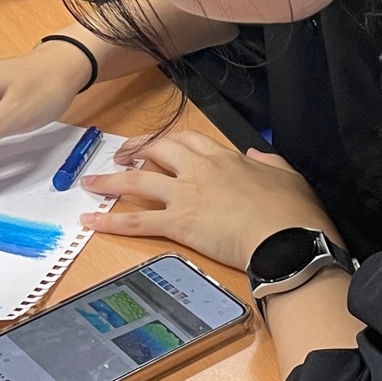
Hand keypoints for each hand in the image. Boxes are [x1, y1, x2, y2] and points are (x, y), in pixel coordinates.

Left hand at [82, 132, 340, 270]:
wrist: (286, 241)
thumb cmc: (292, 213)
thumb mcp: (288, 176)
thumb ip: (268, 163)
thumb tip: (255, 157)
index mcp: (224, 157)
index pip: (186, 139)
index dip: (167, 140)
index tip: (157, 144)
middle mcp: (199, 170)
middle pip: (157, 150)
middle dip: (135, 150)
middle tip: (121, 155)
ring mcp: (185, 195)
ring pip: (137, 180)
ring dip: (110, 180)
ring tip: (89, 183)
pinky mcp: (178, 223)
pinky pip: (137, 220)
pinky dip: (110, 220)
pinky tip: (92, 220)